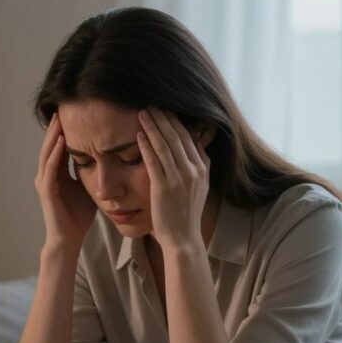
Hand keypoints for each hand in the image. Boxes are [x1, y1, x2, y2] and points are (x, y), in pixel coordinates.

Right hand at [34, 112, 96, 248]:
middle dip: (56, 127)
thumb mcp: (88, 188)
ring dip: (53, 135)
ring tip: (60, 118)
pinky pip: (50, 168)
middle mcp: (47, 175)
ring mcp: (44, 182)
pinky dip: (55, 154)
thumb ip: (92, 172)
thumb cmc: (79, 217)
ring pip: (47, 153)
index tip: (75, 113)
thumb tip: (109, 157)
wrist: (69, 239)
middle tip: (64, 107)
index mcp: (57, 173)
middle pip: (50, 145)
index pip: (60, 146)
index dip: (66, 130)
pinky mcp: (46, 191)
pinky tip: (62, 141)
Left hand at [136, 107, 210, 249]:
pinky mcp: (164, 188)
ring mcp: (179, 179)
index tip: (165, 108)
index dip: (176, 120)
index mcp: (202, 168)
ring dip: (153, 127)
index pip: (189, 137)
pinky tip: (138, 135)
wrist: (183, 238)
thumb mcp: (200, 186)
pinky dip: (146, 147)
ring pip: (165, 146)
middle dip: (163, 118)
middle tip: (151, 104)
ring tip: (142, 113)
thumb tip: (198, 141)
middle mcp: (193, 171)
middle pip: (177, 136)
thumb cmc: (187, 212)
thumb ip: (200, 163)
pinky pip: (154, 162)